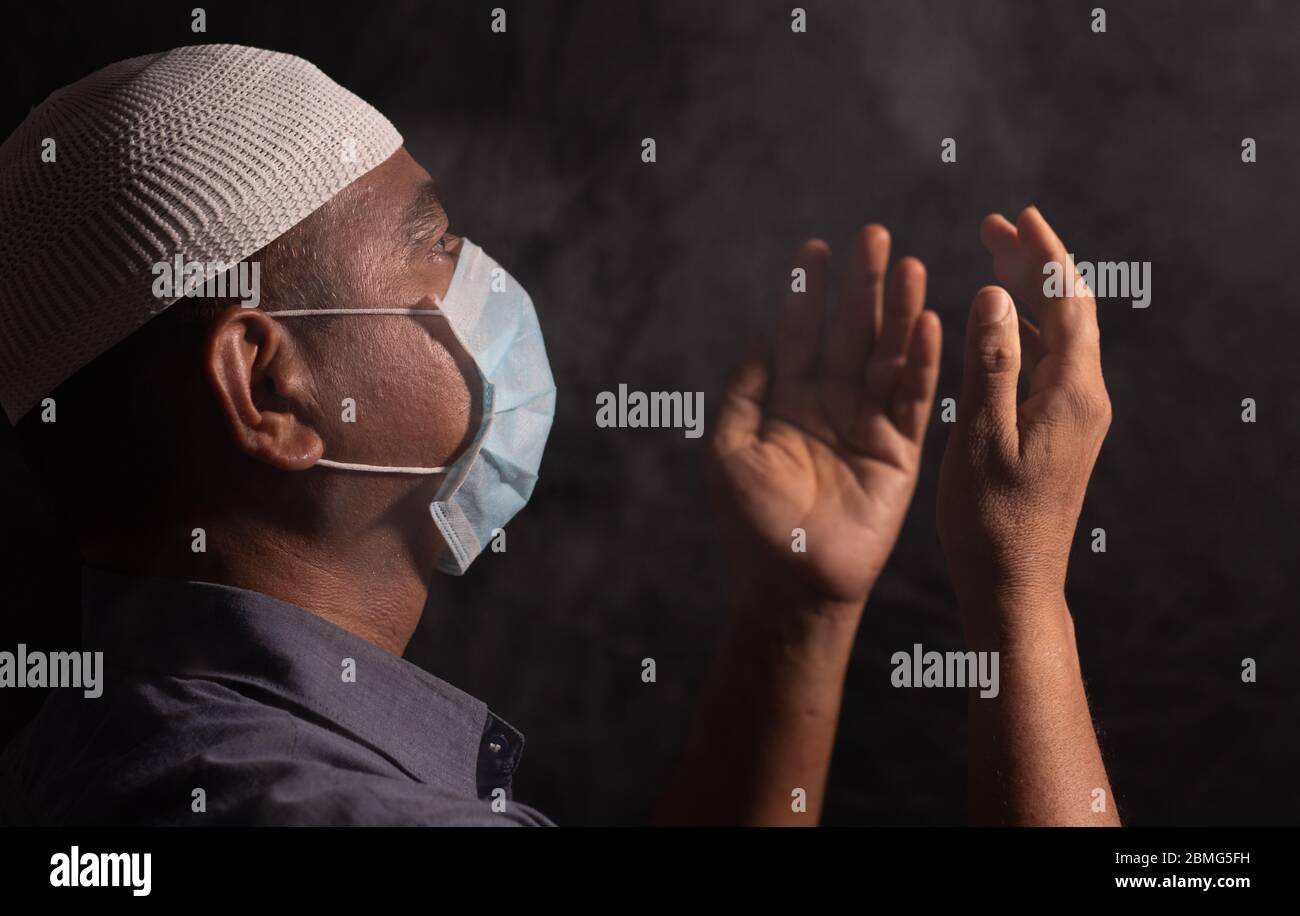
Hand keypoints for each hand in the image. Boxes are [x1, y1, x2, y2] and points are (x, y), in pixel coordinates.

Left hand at [711, 225, 941, 613]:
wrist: (794, 579)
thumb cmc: (752, 520)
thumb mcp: (730, 447)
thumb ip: (746, 389)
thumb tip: (760, 332)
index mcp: (786, 400)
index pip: (800, 333)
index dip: (809, 292)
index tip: (817, 248)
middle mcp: (829, 404)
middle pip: (849, 332)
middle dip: (860, 285)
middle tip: (873, 236)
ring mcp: (866, 424)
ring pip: (887, 355)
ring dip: (898, 312)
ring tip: (909, 265)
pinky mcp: (899, 449)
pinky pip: (914, 398)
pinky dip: (922, 361)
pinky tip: (930, 321)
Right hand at [937, 206, 1111, 613]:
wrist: (1015, 584)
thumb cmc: (990, 520)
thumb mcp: (980, 438)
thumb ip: (990, 363)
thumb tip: (993, 294)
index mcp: (1072, 395)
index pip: (1065, 303)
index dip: (1043, 255)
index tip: (1017, 217)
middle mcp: (1084, 400)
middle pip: (1067, 312)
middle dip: (1034, 265)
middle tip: (994, 228)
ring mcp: (1076, 418)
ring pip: (1058, 336)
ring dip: (1026, 296)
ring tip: (992, 262)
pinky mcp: (1061, 434)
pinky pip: (1048, 364)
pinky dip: (1023, 332)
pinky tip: (998, 326)